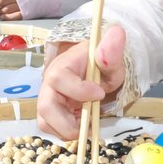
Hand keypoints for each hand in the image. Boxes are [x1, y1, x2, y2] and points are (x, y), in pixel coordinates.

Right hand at [37, 25, 127, 139]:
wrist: (96, 74)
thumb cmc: (102, 66)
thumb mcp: (111, 61)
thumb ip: (111, 52)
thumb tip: (117, 32)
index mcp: (62, 66)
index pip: (60, 79)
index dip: (79, 91)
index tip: (100, 94)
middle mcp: (48, 83)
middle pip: (46, 106)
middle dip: (68, 122)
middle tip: (90, 122)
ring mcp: (47, 99)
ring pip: (45, 122)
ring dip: (67, 129)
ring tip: (86, 121)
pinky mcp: (49, 113)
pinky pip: (50, 128)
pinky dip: (66, 131)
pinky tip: (81, 122)